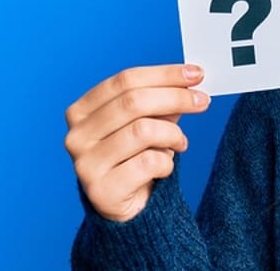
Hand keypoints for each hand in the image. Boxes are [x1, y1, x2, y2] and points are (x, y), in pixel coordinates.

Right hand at [63, 64, 210, 221]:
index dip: (164, 74)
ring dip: (172, 135)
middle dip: (176, 98)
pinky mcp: (101, 190)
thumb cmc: (136, 155)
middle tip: (203, 101)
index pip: (125, 80)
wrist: (126, 206)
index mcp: (81, 111)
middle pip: (133, 102)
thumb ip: (162, 99)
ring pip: (143, 131)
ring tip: (179, 143)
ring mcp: (85, 164)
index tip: (196, 74)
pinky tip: (165, 166)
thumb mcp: (148, 121)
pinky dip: (167, 162)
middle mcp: (76, 136)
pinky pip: (148, 163)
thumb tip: (191, 77)